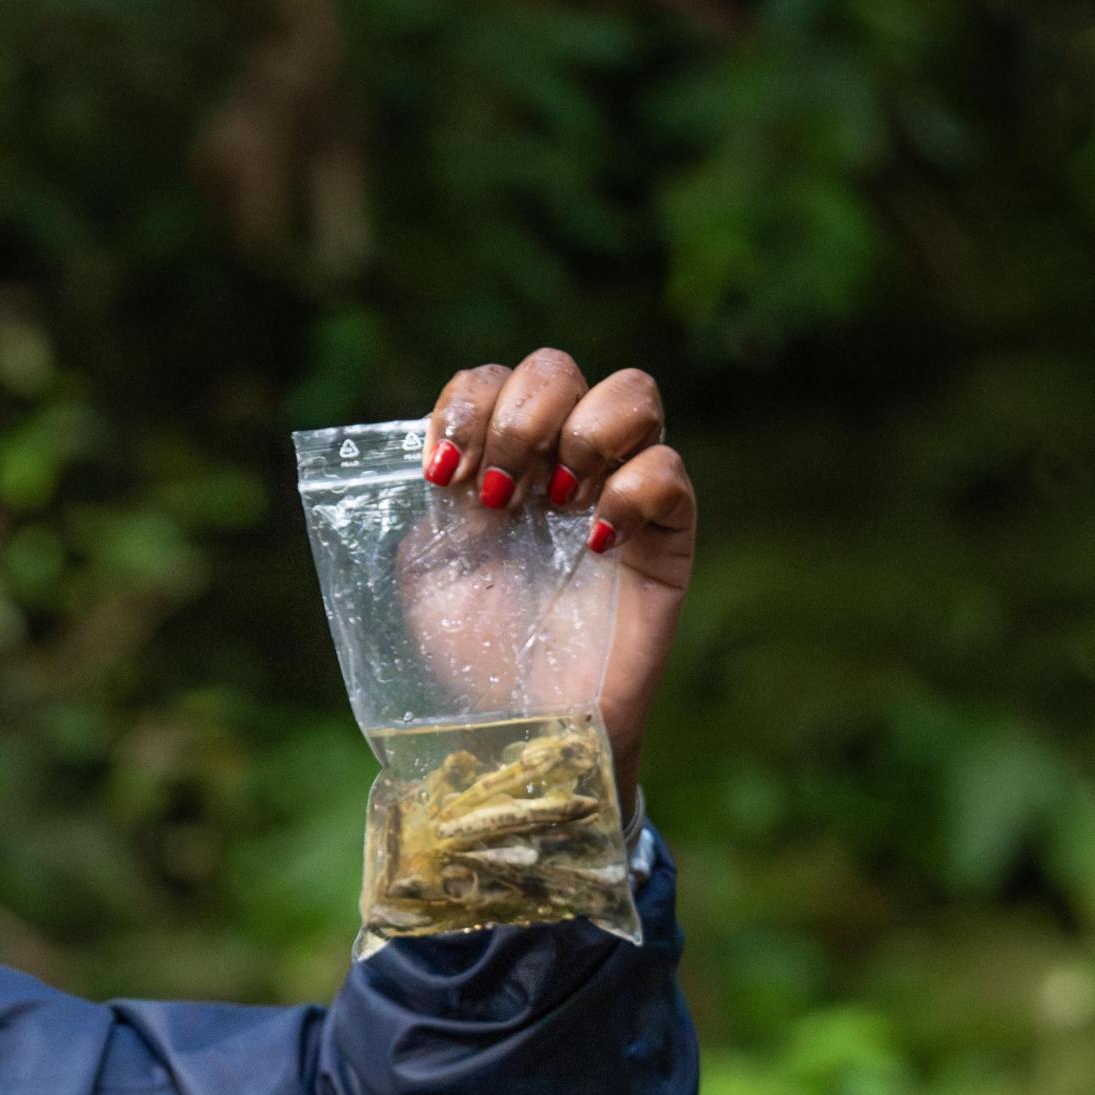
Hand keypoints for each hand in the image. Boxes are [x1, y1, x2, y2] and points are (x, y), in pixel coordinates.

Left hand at [424, 350, 697, 810]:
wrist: (526, 726)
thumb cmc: (477, 656)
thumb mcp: (427, 571)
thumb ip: (432, 502)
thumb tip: (441, 450)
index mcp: (500, 461)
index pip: (494, 379)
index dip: (467, 405)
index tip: (442, 474)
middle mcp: (561, 463)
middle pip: (556, 368)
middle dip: (518, 417)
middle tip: (495, 495)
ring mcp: (620, 491)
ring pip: (631, 392)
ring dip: (580, 432)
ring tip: (550, 502)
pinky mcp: (668, 534)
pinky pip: (667, 469)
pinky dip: (629, 491)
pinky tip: (594, 543)